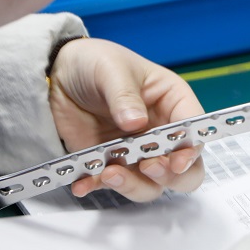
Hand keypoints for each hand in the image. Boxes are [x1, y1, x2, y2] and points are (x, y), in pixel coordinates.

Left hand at [48, 38, 205, 200]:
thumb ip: (124, 96)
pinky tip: (83, 183)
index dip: (190, 150)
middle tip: (147, 167)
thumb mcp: (111, 69)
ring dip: (132, 185)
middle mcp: (160, 134)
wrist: (57, 74)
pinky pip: (108, 185)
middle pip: (182, 170)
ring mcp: (136, 153)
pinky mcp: (109, 164)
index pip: (192, 132)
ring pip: (149, 185)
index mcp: (172, 103)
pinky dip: (97, 187)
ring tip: (108, 173)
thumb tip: (136, 122)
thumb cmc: (95, 62)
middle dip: (169, 176)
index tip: (176, 161)